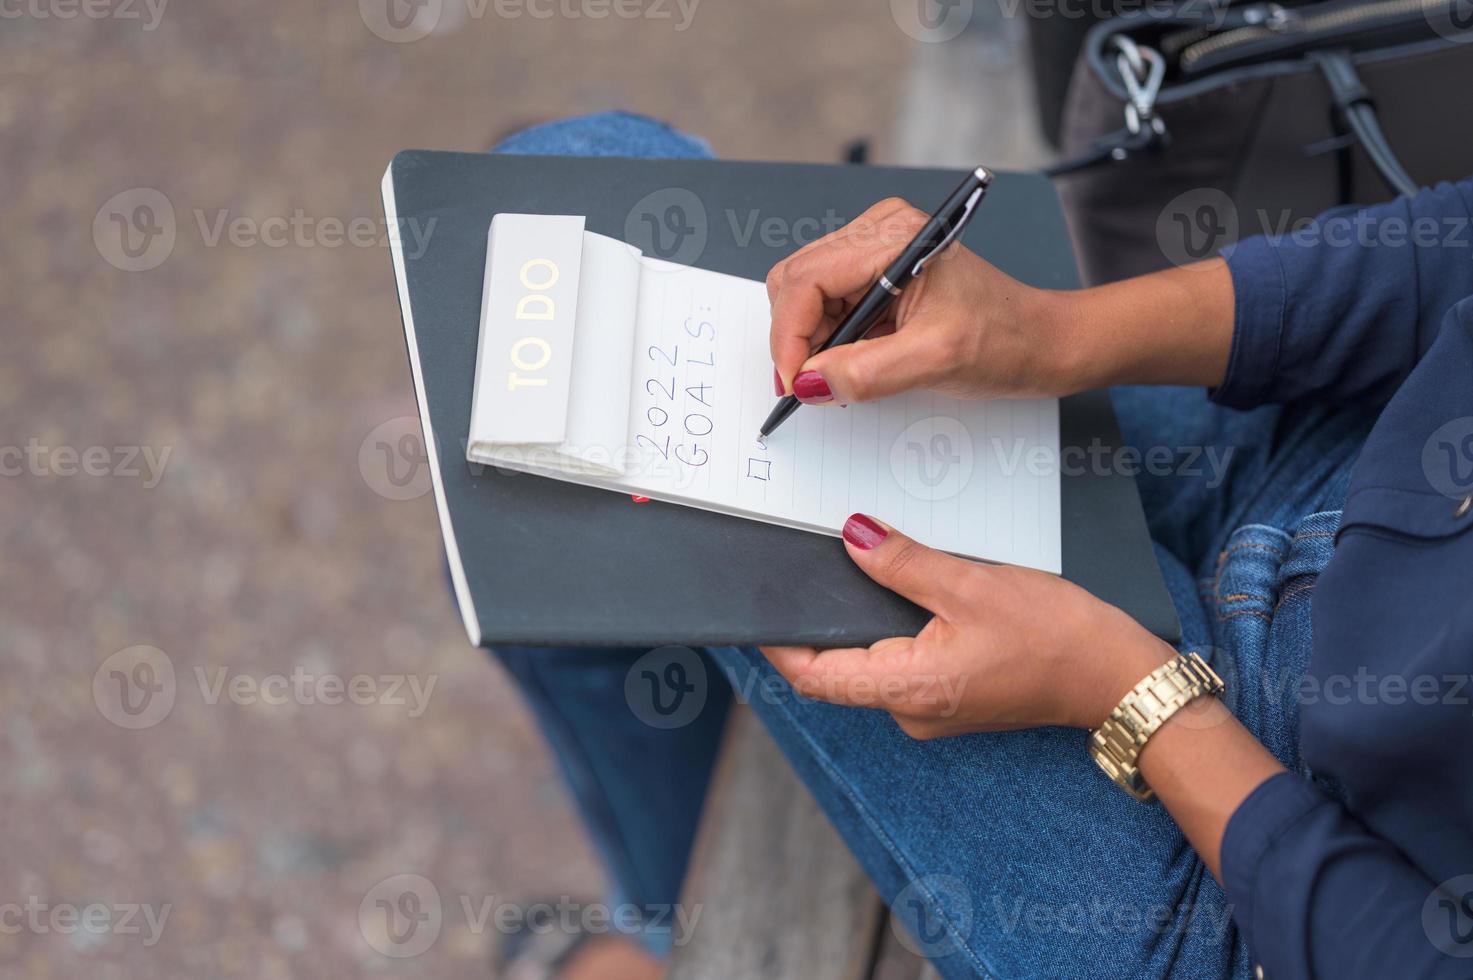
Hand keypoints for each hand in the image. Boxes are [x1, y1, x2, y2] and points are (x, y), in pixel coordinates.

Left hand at [759, 515, 1173, 735]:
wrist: (1115, 676)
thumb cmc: (1055, 636)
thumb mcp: (973, 585)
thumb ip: (903, 563)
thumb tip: (852, 538)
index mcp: (907, 689)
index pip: (815, 677)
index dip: (778, 646)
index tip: (756, 610)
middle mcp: (910, 710)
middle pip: (837, 670)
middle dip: (816, 624)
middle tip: (800, 570)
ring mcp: (930, 709)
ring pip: (870, 665)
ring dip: (857, 623)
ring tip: (849, 568)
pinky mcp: (949, 697)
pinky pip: (901, 666)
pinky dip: (890, 630)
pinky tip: (898, 590)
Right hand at [765, 198, 1237, 402]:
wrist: (1043, 343)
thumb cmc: (1006, 340)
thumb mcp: (936, 361)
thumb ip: (867, 373)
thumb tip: (809, 383)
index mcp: (892, 236)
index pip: (807, 280)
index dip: (790, 336)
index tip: (794, 385)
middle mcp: (876, 232)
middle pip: (795, 283)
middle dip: (794, 339)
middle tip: (807, 389)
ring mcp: (874, 251)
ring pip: (804, 297)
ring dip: (810, 342)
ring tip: (837, 378)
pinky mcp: (875, 274)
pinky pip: (826, 307)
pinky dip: (826, 341)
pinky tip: (849, 364)